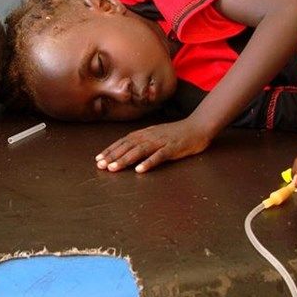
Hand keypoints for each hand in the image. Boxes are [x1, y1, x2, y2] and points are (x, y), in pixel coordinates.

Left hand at [95, 118, 211, 172]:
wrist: (198, 126)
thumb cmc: (176, 133)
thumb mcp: (156, 135)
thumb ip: (143, 140)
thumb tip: (127, 149)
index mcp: (145, 133)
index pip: (123, 141)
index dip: (110, 150)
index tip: (98, 159)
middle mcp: (150, 136)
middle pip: (128, 146)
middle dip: (113, 156)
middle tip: (100, 165)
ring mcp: (161, 142)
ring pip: (139, 151)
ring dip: (125, 160)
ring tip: (113, 168)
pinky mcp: (173, 149)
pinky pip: (159, 156)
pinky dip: (148, 163)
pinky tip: (139, 170)